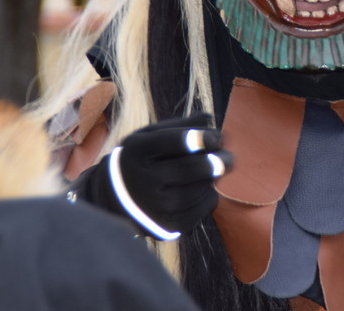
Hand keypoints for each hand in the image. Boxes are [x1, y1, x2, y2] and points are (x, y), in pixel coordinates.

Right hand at [104, 114, 231, 237]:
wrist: (114, 200)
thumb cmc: (141, 160)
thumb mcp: (148, 137)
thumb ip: (179, 126)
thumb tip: (210, 118)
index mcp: (137, 151)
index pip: (172, 142)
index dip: (200, 138)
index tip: (216, 136)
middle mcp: (143, 181)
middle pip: (191, 169)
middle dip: (217, 161)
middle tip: (229, 157)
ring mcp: (156, 207)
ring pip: (201, 189)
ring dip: (213, 178)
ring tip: (211, 171)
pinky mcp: (169, 226)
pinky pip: (204, 206)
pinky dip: (210, 195)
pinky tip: (202, 188)